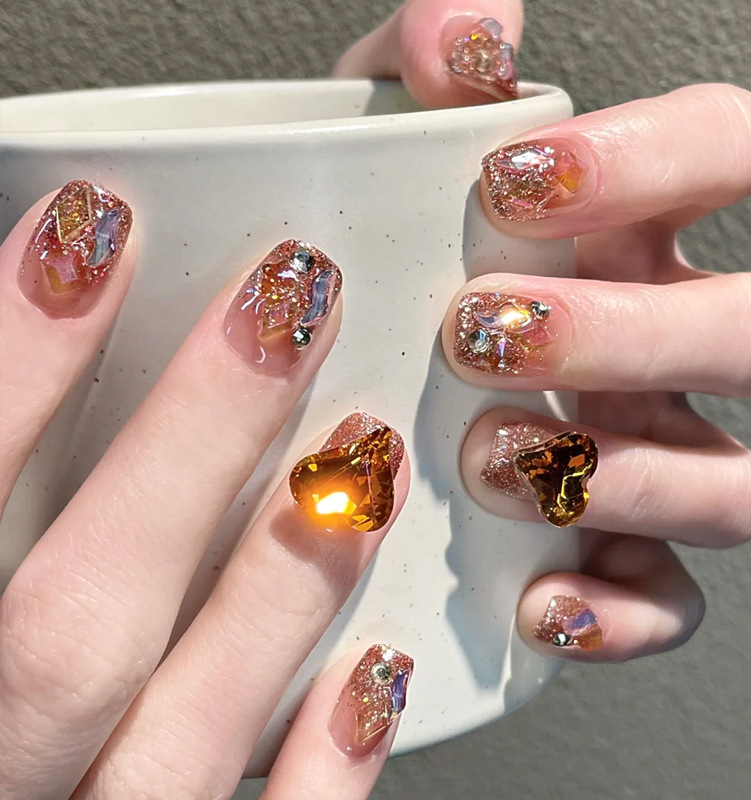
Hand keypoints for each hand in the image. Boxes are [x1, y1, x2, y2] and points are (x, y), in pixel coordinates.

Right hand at [0, 2, 529, 795]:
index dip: (14, 358)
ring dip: (284, 585)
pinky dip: (326, 768)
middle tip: (289, 304)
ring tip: (362, 454)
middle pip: (78, 620)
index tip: (95, 229)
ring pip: (186, 735)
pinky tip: (377, 670)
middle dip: (192, 442)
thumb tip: (32, 359)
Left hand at [444, 84, 750, 659]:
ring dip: (614, 476)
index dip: (649, 155)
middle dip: (619, 334)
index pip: (726, 148)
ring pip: (729, 482)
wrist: (347, 386)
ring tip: (484, 460)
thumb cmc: (388, 267)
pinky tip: (534, 596)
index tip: (514, 179)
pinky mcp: (623, 555)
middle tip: (475, 334)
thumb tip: (462, 39)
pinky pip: (670, 599)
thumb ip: (427, 75)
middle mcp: (667, 347)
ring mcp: (658, 455)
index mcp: (630, 234)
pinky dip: (617, 609)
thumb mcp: (389, 152)